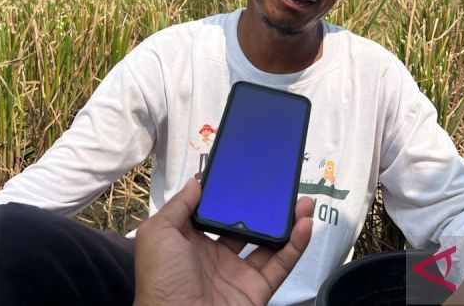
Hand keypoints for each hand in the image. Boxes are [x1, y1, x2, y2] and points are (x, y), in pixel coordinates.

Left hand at [133, 178, 313, 305]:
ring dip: (287, 222)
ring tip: (303, 201)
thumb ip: (178, 206)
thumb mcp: (158, 235)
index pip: (212, 212)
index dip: (227, 194)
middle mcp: (214, 256)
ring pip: (268, 243)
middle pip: (245, 225)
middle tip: (278, 186)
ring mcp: (237, 273)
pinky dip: (296, 245)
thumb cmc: (161, 281)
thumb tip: (198, 182)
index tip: (243, 173)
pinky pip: (281, 264)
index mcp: (188, 242)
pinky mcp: (256, 290)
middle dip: (263, 206)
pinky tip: (306, 223)